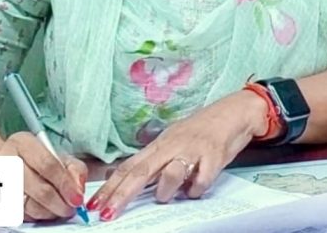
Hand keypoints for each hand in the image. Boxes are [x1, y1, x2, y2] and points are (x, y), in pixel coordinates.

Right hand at [0, 132, 87, 221]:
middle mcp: (6, 160)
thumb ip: (73, 168)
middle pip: (38, 188)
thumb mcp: (56, 154)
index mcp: (23, 142)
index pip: (47, 164)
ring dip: (49, 212)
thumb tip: (78, 187)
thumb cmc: (33, 159)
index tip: (77, 197)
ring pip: (29, 205)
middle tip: (71, 208)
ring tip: (59, 210)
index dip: (65, 183)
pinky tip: (44, 210)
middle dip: (59, 202)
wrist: (2, 163)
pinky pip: (20, 215)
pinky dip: (37, 216)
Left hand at [87, 90, 267, 220]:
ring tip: (164, 197)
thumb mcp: (171, 142)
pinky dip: (196, 189)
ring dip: (164, 190)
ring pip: (171, 172)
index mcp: (159, 145)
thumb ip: (152, 160)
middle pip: (141, 172)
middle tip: (106, 213)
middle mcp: (172, 146)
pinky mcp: (213, 156)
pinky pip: (201, 179)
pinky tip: (196, 188)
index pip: (128, 167)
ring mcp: (192, 150)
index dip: (110, 187)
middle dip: (121, 195)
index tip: (94, 205)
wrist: (232, 113)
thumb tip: (124, 177)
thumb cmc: (200, 130)